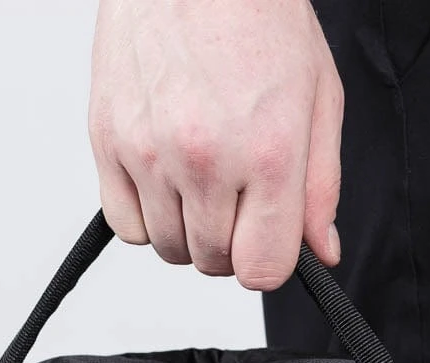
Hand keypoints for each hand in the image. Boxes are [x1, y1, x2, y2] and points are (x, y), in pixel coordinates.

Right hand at [89, 0, 343, 289]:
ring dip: (187, 230)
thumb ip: (321, 188)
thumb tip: (321, 253)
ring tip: (201, 180)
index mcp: (268, 154)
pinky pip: (125, 224)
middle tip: (236, 199)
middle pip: (213, 262)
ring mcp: (150, 152)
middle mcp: (206, 159)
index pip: (263, 270)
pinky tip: (165, 179)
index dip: (268, 261)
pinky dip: (146, 215)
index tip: (267, 237)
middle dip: (229, 244)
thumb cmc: (259, 18)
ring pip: (169, 247)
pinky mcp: (107, 140)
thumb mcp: (319, 100)